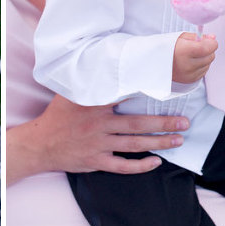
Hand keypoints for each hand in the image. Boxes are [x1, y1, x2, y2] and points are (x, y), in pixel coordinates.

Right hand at [6, 94, 188, 184]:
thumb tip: (103, 59)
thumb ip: (88, 79)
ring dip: (159, 142)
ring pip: (134, 144)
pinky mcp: (96, 161)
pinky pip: (122, 166)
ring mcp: (98, 144)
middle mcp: (98, 124)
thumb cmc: (57, 115)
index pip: (124, 94)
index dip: (146, 91)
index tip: (167, 88)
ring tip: (178, 140)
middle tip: (184, 121)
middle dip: (163, 122)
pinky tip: (156, 162)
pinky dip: (140, 166)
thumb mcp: (68, 92)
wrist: (40, 143)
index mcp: (93, 103)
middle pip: (137, 124)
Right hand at [172, 32, 216, 83]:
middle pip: (211, 56)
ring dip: (204, 58)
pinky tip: (190, 63)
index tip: (207, 40)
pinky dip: (200, 66)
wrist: (156, 63)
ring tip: (191, 55)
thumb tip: (213, 37)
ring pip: (208, 64)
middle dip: (207, 50)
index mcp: (184, 51)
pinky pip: (204, 71)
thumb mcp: (181, 37)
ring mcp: (190, 74)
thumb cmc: (169, 47)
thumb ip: (199, 36)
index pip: (209, 47)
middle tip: (197, 47)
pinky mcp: (190, 80)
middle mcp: (188, 65)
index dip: (211, 42)